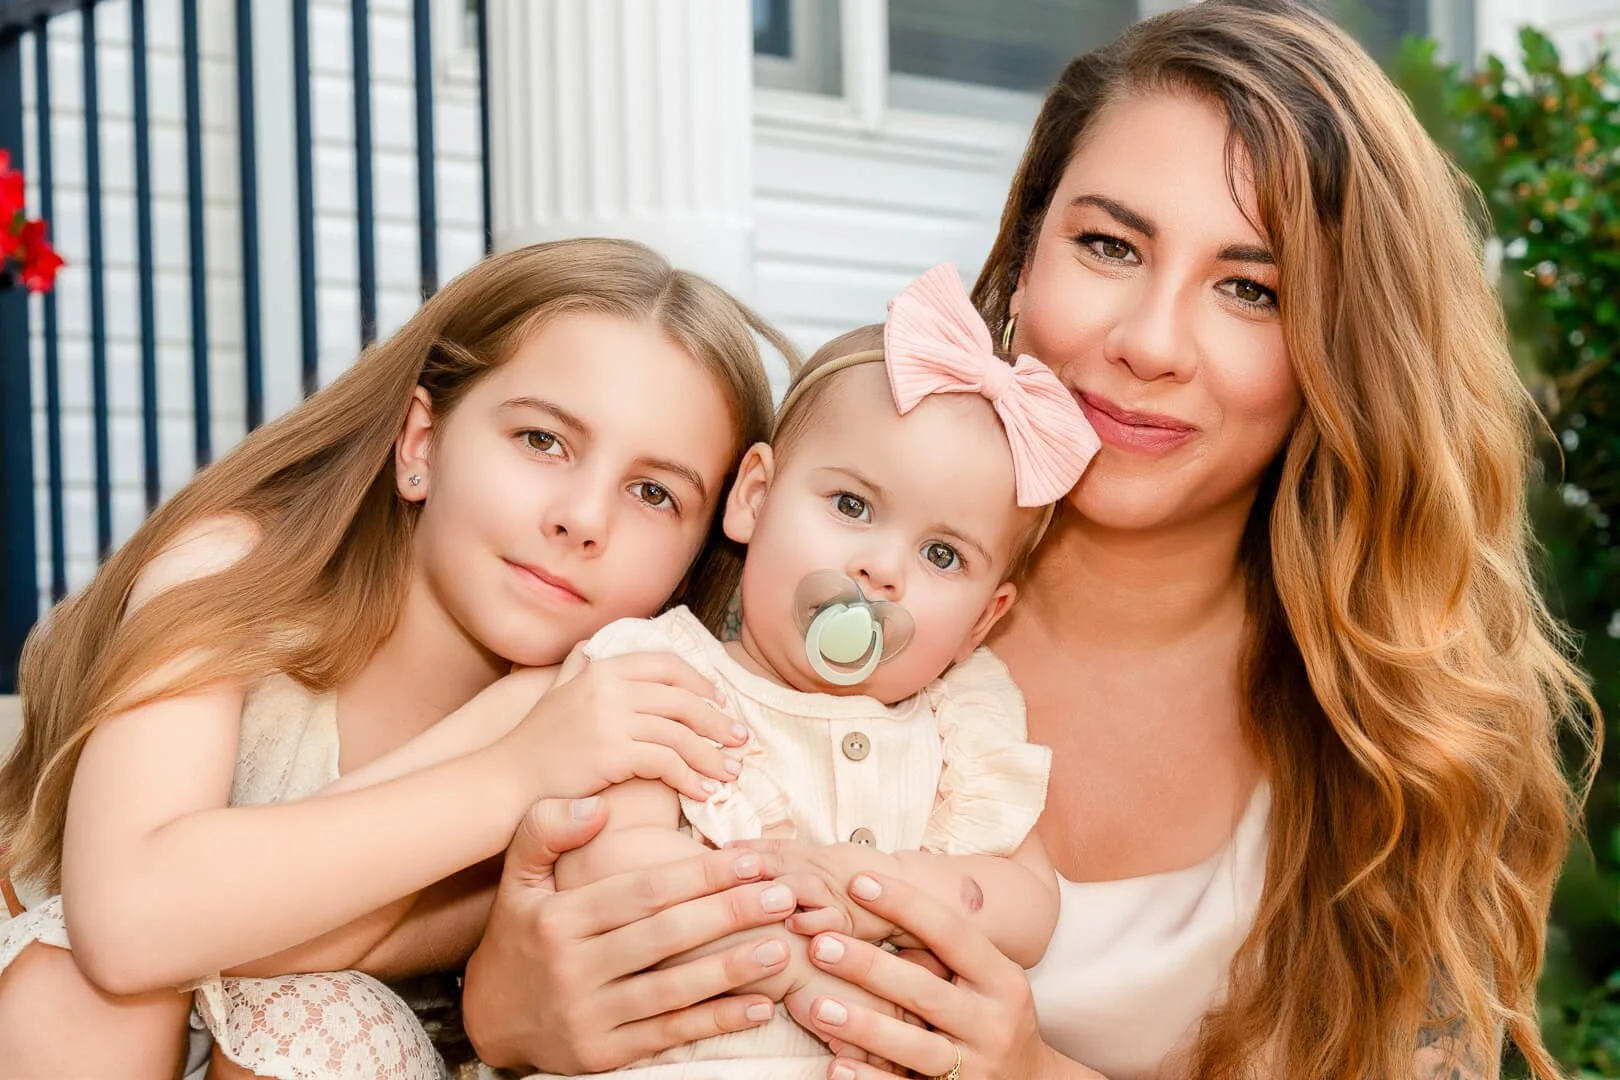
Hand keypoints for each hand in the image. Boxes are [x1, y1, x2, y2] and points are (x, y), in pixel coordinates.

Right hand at [461, 796, 804, 1073]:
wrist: (488, 1016)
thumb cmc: (520, 932)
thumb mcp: (518, 876)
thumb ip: (546, 829)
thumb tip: (596, 806)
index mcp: (559, 919)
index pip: (643, 892)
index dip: (701, 874)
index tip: (751, 858)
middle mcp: (573, 968)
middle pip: (665, 937)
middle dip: (729, 914)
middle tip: (783, 895)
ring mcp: (588, 1016)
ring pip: (672, 991)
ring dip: (732, 968)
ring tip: (780, 947)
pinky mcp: (603, 1054)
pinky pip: (669, 1034)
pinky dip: (717, 1021)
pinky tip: (759, 1006)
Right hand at [505, 649, 746, 803]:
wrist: (506, 780)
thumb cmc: (536, 744)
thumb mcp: (558, 693)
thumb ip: (579, 669)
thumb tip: (593, 647)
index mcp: (603, 669)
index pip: (667, 665)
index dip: (700, 683)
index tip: (720, 703)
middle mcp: (609, 687)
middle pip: (682, 699)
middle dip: (718, 721)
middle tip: (741, 741)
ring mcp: (611, 718)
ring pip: (680, 733)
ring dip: (712, 755)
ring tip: (732, 773)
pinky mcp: (612, 752)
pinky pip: (667, 762)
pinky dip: (691, 778)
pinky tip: (703, 793)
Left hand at [730, 840, 897, 941]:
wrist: (902, 887)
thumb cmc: (853, 874)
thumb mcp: (817, 856)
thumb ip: (783, 855)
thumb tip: (738, 851)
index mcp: (808, 855)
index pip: (774, 848)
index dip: (747, 848)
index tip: (717, 850)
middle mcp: (817, 871)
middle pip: (780, 865)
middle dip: (751, 867)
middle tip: (720, 871)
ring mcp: (832, 894)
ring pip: (800, 887)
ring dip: (774, 890)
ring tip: (748, 896)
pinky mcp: (848, 919)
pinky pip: (829, 920)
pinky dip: (812, 922)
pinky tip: (792, 927)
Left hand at [793, 871, 1083, 1079]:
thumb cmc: (995, 1017)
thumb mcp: (990, 979)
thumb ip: (948, 948)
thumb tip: (882, 893)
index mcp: (1002, 980)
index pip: (952, 934)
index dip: (905, 905)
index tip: (858, 882)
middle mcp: (993, 1022)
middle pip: (925, 991)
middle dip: (870, 967)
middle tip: (820, 945)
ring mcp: (975, 1068)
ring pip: (914, 1047)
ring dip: (864, 1026)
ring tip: (818, 1007)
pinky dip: (869, 1079)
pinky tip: (836, 1065)